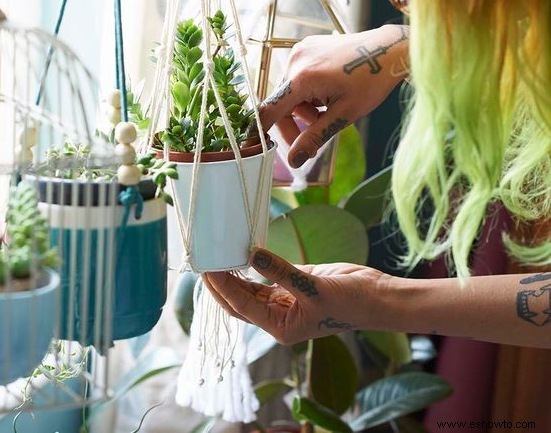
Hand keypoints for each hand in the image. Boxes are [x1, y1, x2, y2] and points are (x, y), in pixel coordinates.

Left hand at [202, 247, 389, 344]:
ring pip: (249, 290)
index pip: (240, 306)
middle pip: (238, 302)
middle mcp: (277, 318)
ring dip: (233, 275)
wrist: (378, 298)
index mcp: (280, 328)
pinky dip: (252, 267)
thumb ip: (281, 271)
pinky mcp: (292, 286)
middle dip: (220, 284)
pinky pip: (265, 277)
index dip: (222, 287)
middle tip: (204, 260)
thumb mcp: (314, 286)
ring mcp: (284, 302)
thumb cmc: (351, 302)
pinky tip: (239, 254)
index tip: (208, 268)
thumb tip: (252, 254)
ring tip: (216, 254)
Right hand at [260, 24, 408, 167]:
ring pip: (289, 92)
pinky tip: (327, 93)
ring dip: (303, 108)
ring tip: (328, 110)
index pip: (269, 110)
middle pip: (280, 103)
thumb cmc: (371, 81)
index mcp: (302, 78)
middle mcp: (295, 61)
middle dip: (294, 124)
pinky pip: (297, 77)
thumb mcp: (344, 115)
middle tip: (312, 141)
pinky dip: (307, 92)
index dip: (261, 131)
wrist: (389, 49)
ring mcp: (299, 51)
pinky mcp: (306, 48)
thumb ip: (314, 138)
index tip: (256, 147)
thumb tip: (293, 161)